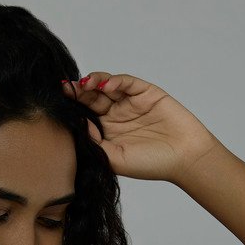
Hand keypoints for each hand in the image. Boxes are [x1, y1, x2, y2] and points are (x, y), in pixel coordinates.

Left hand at [62, 71, 220, 183]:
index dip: (73, 108)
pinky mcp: (145, 92)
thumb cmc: (151, 164)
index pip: (85, 115)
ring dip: (93, 82)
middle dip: (79, 92)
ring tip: (83, 85)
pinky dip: (115, 80)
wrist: (184, 157)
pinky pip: (126, 82)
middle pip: (92, 98)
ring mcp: (130, 103)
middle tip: (67, 89)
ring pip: (106, 86)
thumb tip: (79, 125)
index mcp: (107, 132)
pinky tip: (105, 85)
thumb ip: (96, 144)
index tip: (60, 102)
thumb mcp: (116, 159)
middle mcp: (116, 115)